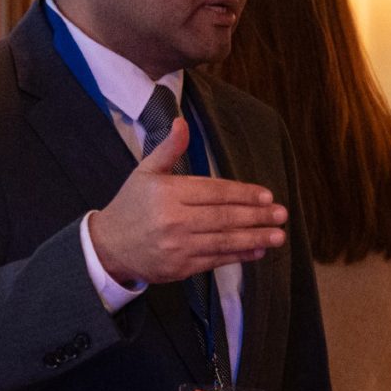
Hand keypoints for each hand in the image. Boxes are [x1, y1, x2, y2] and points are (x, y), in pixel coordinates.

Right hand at [86, 116, 286, 287]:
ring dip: (255, 238)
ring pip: (224, 241)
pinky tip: (258, 250)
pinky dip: (239, 256)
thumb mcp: (145, 172)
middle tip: (281, 214)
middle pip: (224, 217)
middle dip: (257, 216)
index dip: (243, 194)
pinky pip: (215, 260)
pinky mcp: (180, 268)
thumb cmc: (131, 205)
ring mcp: (178, 247)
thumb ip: (169, 149)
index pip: (214, 192)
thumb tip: (182, 122)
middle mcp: (174, 220)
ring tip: (278, 235)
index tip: (267, 195)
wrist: (109, 246)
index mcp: (168, 193)